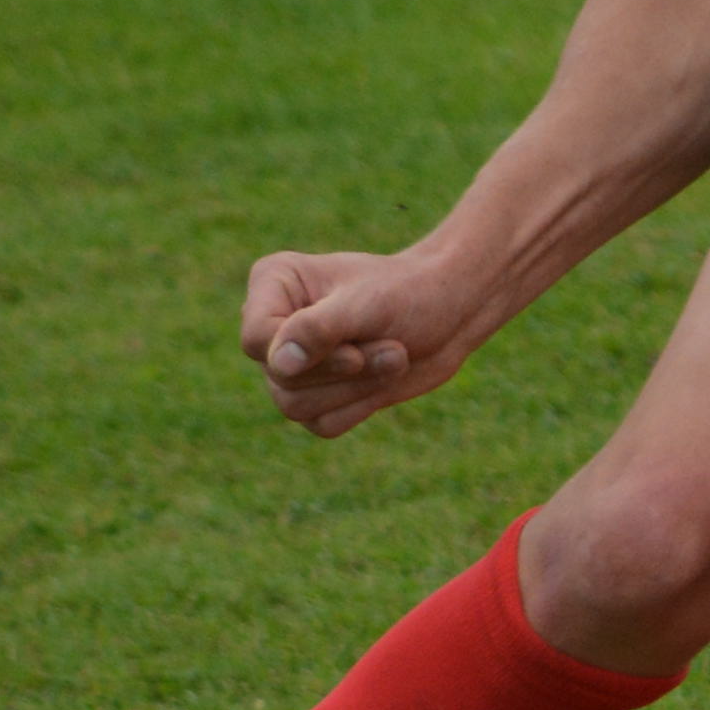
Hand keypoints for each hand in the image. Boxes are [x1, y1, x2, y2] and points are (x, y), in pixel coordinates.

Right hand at [243, 240, 506, 439]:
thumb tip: (278, 364)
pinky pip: (322, 425)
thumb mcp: (368, 305)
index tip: (354, 350)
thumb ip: (318, 329)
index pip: (256, 339)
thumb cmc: (411, 293)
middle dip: (346, 370)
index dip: (304, 354)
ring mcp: (293, 364)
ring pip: (296, 407)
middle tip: (392, 346)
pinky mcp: (317, 396)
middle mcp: (274, 326)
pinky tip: (384, 379)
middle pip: (280, 378)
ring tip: (395, 355)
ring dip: (357, 389)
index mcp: (273, 285)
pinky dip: (361, 407)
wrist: (453, 313)